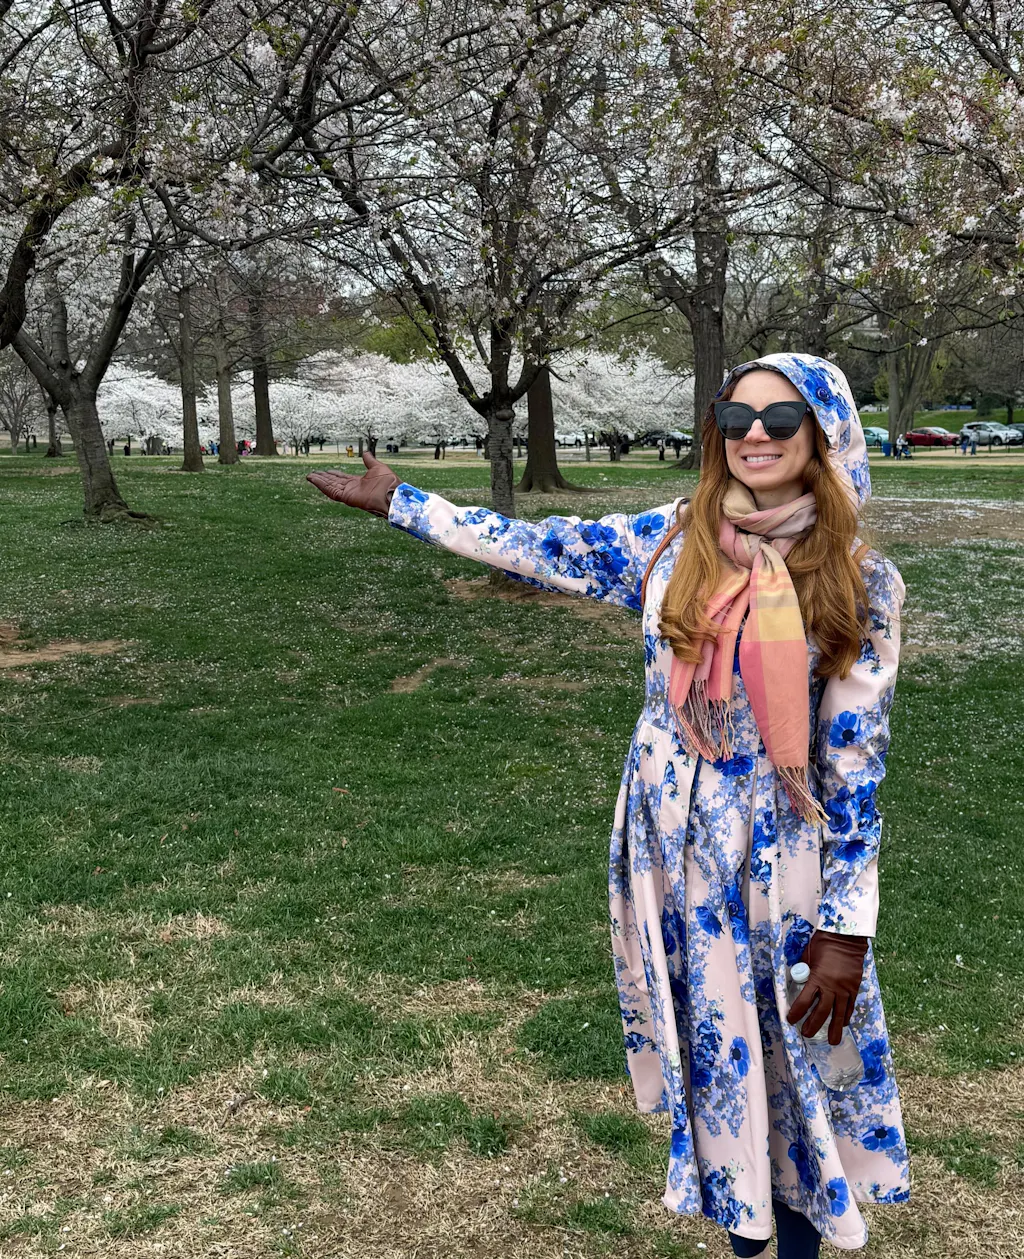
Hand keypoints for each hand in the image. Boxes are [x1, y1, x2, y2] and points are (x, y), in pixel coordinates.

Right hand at [306, 451, 399, 517]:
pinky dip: (322, 486)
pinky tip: (315, 480)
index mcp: (360, 482)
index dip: (333, 474)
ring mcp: (350, 494)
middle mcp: (353, 489)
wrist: (392, 492)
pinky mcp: (347, 498)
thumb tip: (366, 453)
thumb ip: (369, 461)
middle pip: (334, 483)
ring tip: (310, 476)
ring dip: (320, 482)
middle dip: (324, 478)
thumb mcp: (377, 467)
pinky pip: (332, 492)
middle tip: (313, 473)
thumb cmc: (389, 482)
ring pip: (330, 487)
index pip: (343, 478)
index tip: (325, 470)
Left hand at [786, 930, 867, 1045]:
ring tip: (832, 1042)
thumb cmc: (823, 944)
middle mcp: (832, 986)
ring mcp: (845, 989)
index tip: (791, 1020)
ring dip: (835, 1028)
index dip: (797, 1012)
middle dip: (813, 1025)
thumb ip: (804, 971)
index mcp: (817, 978)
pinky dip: (846, 1015)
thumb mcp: (807, 956)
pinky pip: (850, 1006)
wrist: (846, 938)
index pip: (804, 1001)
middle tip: (806, 1034)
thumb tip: (798, 982)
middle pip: (821, 1011)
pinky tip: (843, 1023)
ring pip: (839, 1013)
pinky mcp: (854, 988)